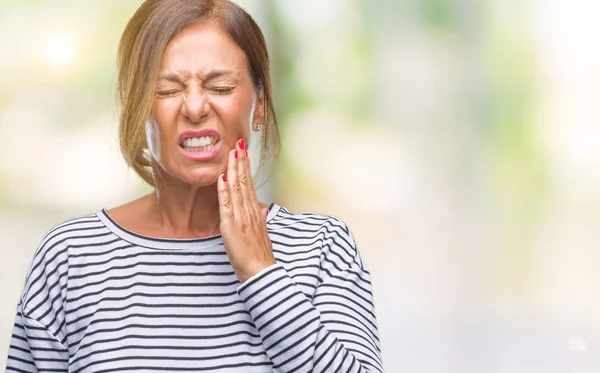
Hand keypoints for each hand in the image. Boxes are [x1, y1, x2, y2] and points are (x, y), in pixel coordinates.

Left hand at [217, 138, 275, 281]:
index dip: (246, 167)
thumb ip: (258, 219)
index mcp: (255, 212)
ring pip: (237, 188)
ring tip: (232, 152)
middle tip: (239, 143)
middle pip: (245, 181)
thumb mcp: (260, 233)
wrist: (261, 272)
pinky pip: (227, 204)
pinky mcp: (232, 226)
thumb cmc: (259, 256)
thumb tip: (261, 209)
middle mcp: (249, 211)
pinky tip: (223, 177)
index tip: (244, 152)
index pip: (249, 184)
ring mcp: (241, 217)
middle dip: (241, 161)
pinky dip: (224, 190)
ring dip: (235, 169)